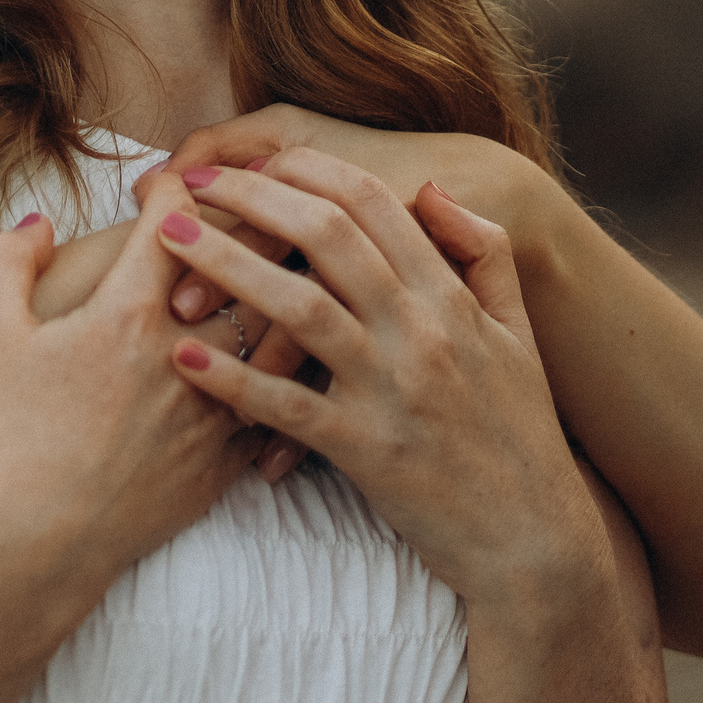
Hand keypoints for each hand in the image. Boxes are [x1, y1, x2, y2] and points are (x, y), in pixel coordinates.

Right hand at [0, 178, 264, 578]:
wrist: (33, 542)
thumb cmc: (2, 435)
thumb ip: (7, 260)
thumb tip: (40, 224)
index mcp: (127, 314)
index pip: (175, 221)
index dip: (176, 185)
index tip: (172, 178)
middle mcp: (186, 354)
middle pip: (247, 270)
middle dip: (248, 232)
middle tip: (245, 215)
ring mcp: (214, 411)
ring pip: (275, 336)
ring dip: (274, 302)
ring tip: (274, 284)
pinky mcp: (224, 461)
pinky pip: (273, 404)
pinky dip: (275, 378)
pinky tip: (269, 370)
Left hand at [153, 150, 610, 609]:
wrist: (537, 543)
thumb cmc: (519, 435)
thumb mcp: (519, 335)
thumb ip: (484, 254)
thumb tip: (431, 188)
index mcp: (451, 299)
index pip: (375, 204)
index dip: (306, 171)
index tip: (252, 160)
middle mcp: (423, 333)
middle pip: (327, 238)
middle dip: (252, 198)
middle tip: (188, 182)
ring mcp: (394, 391)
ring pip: (299, 308)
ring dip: (226, 265)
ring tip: (165, 238)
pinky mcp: (367, 451)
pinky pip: (287, 405)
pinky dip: (232, 378)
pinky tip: (180, 354)